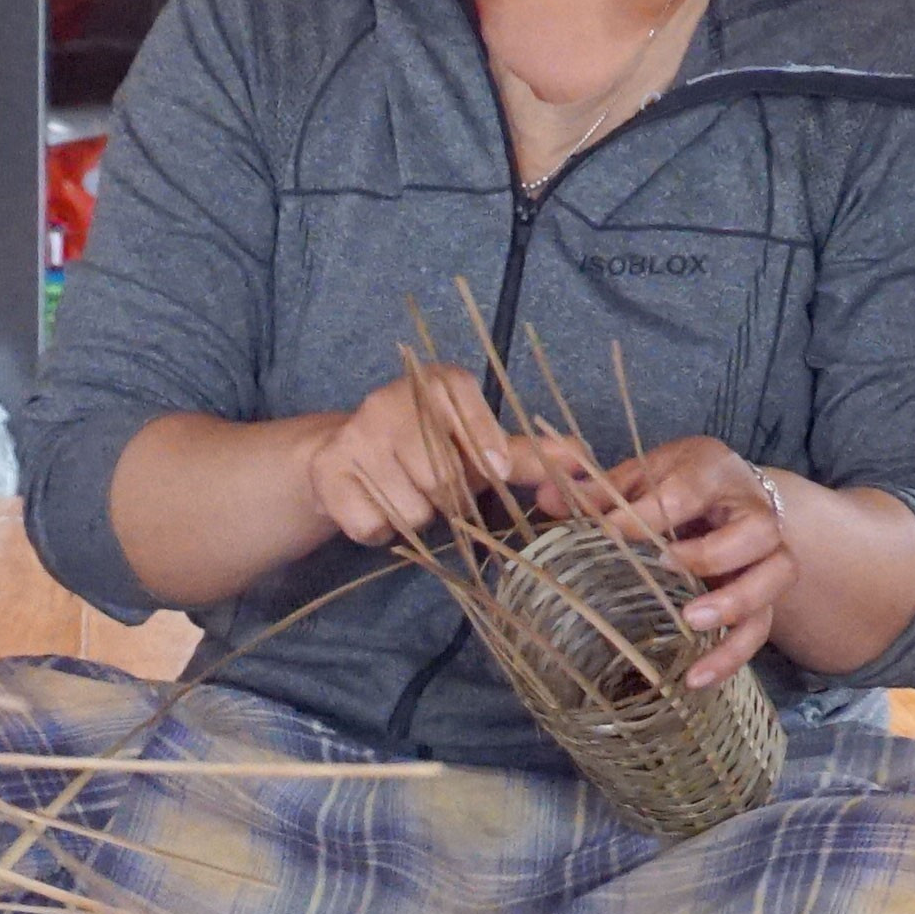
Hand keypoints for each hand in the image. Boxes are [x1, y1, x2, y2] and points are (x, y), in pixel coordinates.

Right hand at [303, 364, 584, 548]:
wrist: (344, 456)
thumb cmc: (429, 450)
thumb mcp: (480, 447)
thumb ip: (529, 457)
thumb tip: (585, 463)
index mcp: (439, 384)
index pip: (470, 413)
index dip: (485, 448)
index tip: (493, 471)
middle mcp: (392, 400)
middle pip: (444, 478)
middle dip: (450, 498)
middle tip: (438, 487)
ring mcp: (357, 435)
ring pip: (412, 508)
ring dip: (416, 516)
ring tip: (405, 493)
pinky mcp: (329, 472)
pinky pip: (373, 526)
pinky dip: (381, 530)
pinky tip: (375, 506)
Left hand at [571, 436, 791, 686]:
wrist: (728, 494)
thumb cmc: (679, 483)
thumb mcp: (641, 476)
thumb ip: (599, 491)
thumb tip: (545, 497)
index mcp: (716, 472)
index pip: (690, 490)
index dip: (650, 513)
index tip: (608, 532)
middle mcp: (754, 511)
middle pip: (760, 531)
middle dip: (713, 554)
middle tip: (666, 568)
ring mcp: (766, 555)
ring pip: (775, 578)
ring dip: (736, 604)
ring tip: (693, 623)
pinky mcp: (765, 596)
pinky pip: (761, 626)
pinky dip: (732, 655)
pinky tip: (695, 678)